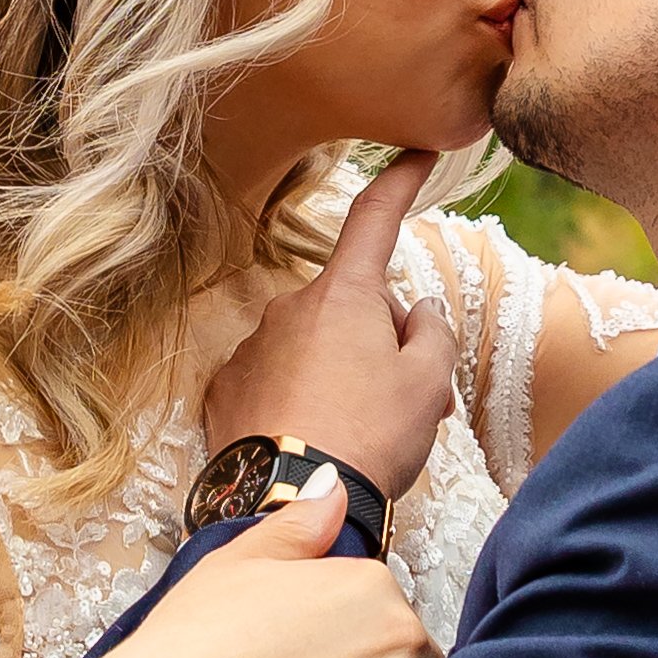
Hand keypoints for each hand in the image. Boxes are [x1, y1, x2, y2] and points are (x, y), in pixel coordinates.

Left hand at [201, 147, 458, 497]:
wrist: (290, 503)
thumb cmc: (370, 440)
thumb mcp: (428, 386)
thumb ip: (432, 335)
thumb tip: (416, 313)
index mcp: (344, 296)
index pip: (375, 219)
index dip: (400, 182)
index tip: (417, 155)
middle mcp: (289, 309)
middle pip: (350, 302)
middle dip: (380, 335)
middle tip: (409, 397)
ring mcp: (251, 348)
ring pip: (312, 344)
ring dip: (339, 372)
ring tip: (358, 432)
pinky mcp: (224, 390)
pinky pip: (273, 377)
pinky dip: (296, 398)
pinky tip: (311, 438)